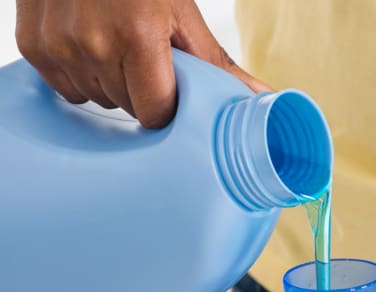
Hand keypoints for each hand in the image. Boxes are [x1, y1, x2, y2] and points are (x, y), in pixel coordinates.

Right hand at [15, 0, 269, 127]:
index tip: (172, 86)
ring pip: (96, 100)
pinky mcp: (33, 47)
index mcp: (138, 37)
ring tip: (115, 43)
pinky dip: (80, 73)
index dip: (168, 103)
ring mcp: (57, 46)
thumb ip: (218, 64)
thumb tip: (262, 98)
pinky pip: (66, 88)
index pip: (156, 112)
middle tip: (143, 54)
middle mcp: (92, 45)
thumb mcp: (183, 14)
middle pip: (127, 108)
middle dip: (140, 89)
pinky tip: (89, 44)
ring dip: (110, 82)